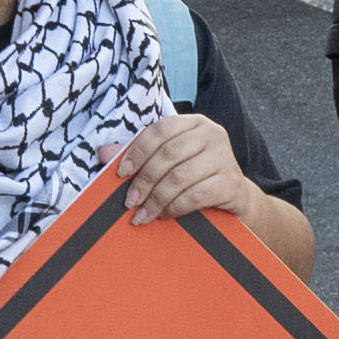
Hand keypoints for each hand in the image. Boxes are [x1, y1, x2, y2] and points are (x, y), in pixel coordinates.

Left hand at [108, 111, 254, 223]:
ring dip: (157, 198)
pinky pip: (196, 195)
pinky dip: (175, 207)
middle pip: (169, 153)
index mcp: (193, 123)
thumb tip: (103, 152)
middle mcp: (212, 135)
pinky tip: (165, 215)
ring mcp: (225, 158)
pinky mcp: (232, 183)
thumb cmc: (196, 177)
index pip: (160, 130)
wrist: (234, 199)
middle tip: (129, 201)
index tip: (120, 173)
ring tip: (143, 214)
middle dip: (145, 179)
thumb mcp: (170, 163)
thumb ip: (140, 156)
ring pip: (181, 176)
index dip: (138, 151)